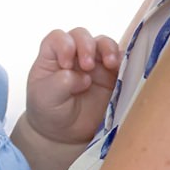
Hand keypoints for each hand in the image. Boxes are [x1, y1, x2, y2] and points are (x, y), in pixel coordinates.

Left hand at [24, 27, 120, 146]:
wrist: (66, 133)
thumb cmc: (50, 111)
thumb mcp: (45, 98)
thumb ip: (61, 83)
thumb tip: (85, 77)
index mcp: (53, 56)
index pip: (58, 38)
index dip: (64, 45)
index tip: (65, 65)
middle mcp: (74, 54)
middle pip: (82, 35)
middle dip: (86, 46)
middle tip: (87, 66)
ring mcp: (95, 63)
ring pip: (104, 43)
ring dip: (108, 49)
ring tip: (110, 64)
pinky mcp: (112, 75)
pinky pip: (122, 61)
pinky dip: (124, 61)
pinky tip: (122, 70)